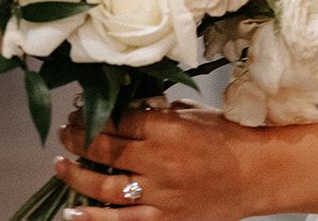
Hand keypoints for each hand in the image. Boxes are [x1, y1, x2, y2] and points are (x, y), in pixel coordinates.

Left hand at [53, 103, 261, 219]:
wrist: (258, 174)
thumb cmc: (230, 138)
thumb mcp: (194, 113)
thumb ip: (160, 111)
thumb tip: (128, 108)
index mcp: (167, 129)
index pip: (117, 120)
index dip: (93, 115)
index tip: (81, 111)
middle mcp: (159, 161)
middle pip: (104, 150)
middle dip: (78, 139)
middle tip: (66, 133)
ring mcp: (160, 194)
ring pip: (105, 187)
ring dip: (76, 175)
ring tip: (60, 164)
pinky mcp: (164, 219)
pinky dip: (93, 217)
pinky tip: (72, 210)